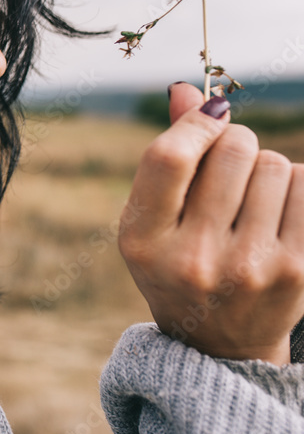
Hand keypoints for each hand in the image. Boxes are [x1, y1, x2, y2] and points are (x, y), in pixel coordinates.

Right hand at [117, 81, 303, 364]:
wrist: (216, 345)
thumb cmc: (176, 262)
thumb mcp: (152, 218)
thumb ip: (168, 154)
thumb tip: (187, 88)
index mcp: (144, 242)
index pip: (169, 158)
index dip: (195, 122)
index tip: (210, 114)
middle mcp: (194, 258)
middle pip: (233, 151)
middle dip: (234, 142)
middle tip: (228, 163)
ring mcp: (251, 267)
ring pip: (275, 164)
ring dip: (264, 168)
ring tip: (249, 200)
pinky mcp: (298, 272)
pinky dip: (293, 187)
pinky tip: (275, 212)